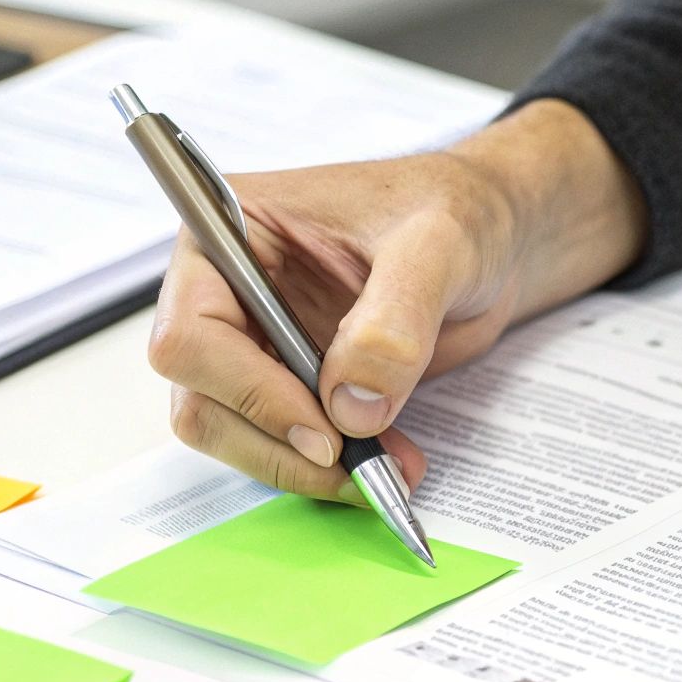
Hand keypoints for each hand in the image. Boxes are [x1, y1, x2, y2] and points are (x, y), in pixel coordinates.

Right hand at [147, 100, 644, 499]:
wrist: (490, 239)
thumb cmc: (456, 212)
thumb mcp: (439, 247)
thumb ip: (395, 318)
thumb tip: (350, 405)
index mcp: (229, 231)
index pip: (191, 333)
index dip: (248, 394)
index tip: (325, 432)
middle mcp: (223, 291)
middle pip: (200, 399)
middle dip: (277, 446)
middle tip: (360, 469)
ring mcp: (251, 342)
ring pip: (232, 434)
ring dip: (302, 468)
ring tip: (390, 469)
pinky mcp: (286, 383)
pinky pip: (278, 444)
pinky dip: (325, 469)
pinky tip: (386, 461)